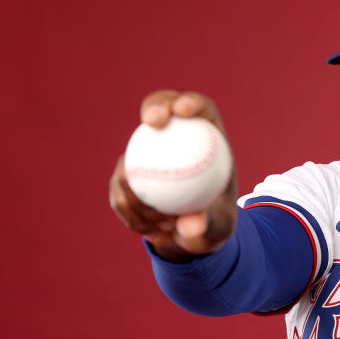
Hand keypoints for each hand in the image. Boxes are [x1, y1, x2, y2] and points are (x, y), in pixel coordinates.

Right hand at [109, 91, 238, 261]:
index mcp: (207, 141)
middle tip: (152, 122)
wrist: (189, 236)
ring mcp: (148, 153)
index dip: (191, 102)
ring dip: (140, 180)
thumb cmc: (214, 225)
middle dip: (155, 105)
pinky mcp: (128, 173)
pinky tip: (148, 228)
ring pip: (134, 151)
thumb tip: (190, 227)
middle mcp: (176, 140)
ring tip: (161, 219)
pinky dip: (131, 208)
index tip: (182, 110)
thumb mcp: (219, 230)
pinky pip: (120, 186)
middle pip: (163, 108)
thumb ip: (208, 225)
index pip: (202, 111)